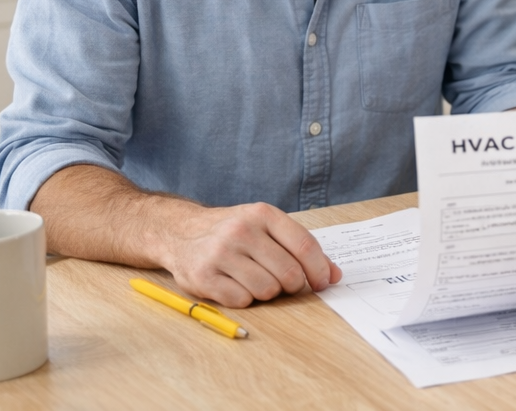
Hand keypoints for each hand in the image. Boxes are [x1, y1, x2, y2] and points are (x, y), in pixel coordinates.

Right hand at [155, 202, 342, 307]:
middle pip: (289, 273)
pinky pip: (242, 301)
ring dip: (268, 292)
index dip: (320, 269)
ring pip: (267, 290)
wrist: (180, 232)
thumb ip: (300, 248)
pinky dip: (246, 299)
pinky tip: (236, 285)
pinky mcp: (203, 277)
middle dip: (293, 285)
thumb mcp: (266, 227)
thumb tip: (334, 275)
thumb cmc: (233, 232)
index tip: (324, 282)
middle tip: (286, 283)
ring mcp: (220, 254)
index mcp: (263, 214)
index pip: (304, 246)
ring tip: (256, 280)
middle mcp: (241, 231)